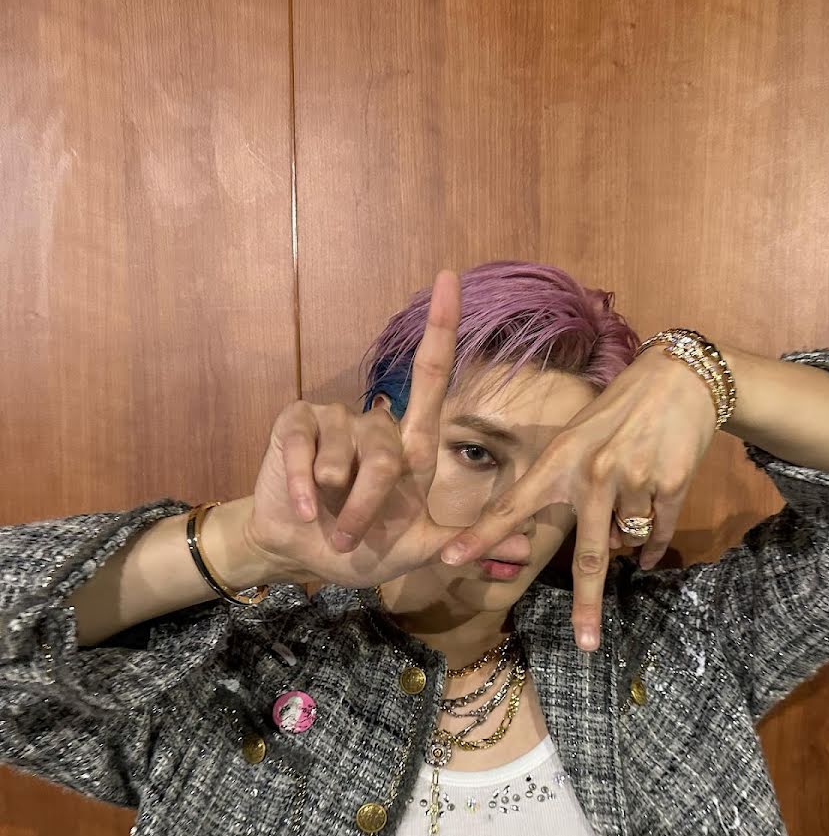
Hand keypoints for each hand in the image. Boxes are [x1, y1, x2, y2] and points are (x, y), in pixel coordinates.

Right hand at [244, 270, 463, 588]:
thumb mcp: (420, 549)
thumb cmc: (364, 548)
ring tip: (328, 522)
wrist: (304, 556)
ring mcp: (333, 422)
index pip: (432, 375)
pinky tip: (302, 507)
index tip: (451, 279)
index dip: (441, 328)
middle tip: (352, 538)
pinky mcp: (294, 428)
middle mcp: (376, 425)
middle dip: (368, 505)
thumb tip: (527, 547)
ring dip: (337, 501)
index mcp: (411, 446)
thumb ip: (465, 541)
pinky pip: (304, 451)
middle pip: (386, 451)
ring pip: (346, 457)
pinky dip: (303, 486)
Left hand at [439, 348, 717, 648]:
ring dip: (628, 533)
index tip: (449, 559)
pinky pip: (658, 534)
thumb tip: (592, 547)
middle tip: (587, 644)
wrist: (679, 379)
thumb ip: (568, 487)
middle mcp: (593, 474)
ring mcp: (633, 481)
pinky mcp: (670, 485)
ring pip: (628, 539)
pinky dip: (655, 543)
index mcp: (559, 461)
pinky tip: (653, 535)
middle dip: (587, 604)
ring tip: (634, 492)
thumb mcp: (579, 437)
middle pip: (588, 555)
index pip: (512, 505)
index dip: (481, 535)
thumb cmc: (619, 409)